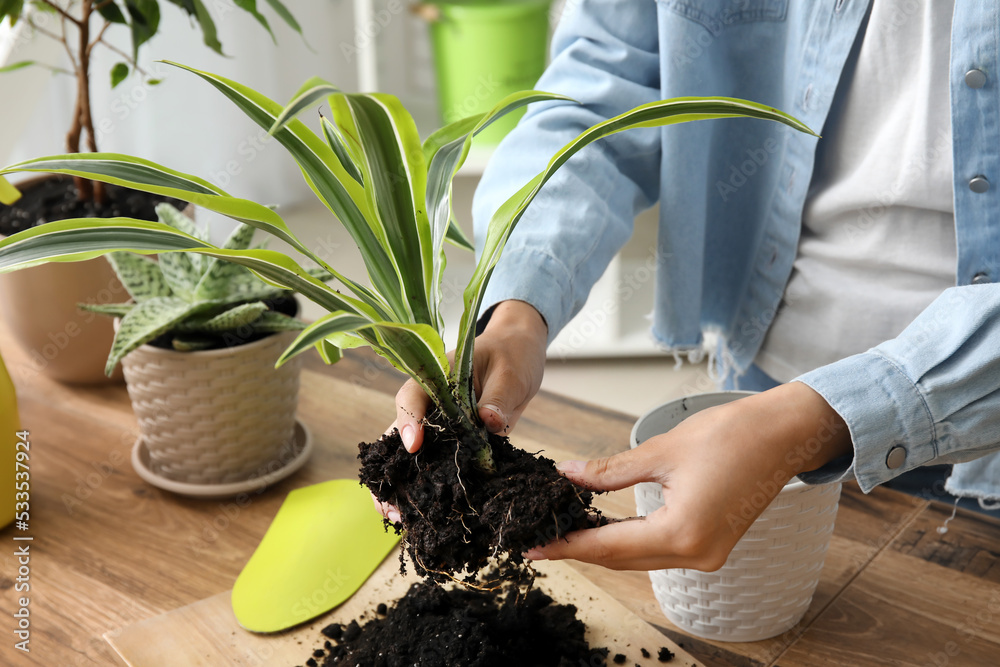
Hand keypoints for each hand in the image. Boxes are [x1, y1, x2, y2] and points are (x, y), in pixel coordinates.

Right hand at [372, 300, 548, 517]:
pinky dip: (427, 485)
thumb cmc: (513, 355)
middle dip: (391, 466)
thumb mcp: (511, 372)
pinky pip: (434, 461)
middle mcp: (429, 400)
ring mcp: (438, 421)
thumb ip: (500, 396)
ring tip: (398, 516)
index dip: (409, 420)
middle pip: (399, 430)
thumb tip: (489, 421)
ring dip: (402, 483)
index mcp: (436, 375)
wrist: (519, 354)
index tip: (414, 445)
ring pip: (409, 452)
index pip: (413, 396)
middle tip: (390, 502)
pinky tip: (422, 512)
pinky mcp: (451, 439)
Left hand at [523, 382, 851, 570]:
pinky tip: (606, 531)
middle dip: (580, 549)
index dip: (568, 545)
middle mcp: (697, 554)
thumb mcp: (660, 451)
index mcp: (683, 532)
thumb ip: (609, 471)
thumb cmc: (732, 435)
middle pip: (623, 559)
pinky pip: (660, 552)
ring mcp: (708, 555)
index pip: (609, 547)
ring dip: (604, 548)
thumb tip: (567, 476)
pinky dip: (630, 543)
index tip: (534, 545)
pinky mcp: (713, 546)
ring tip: (565, 534)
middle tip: (540, 539)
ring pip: (640, 559)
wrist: (782, 435)